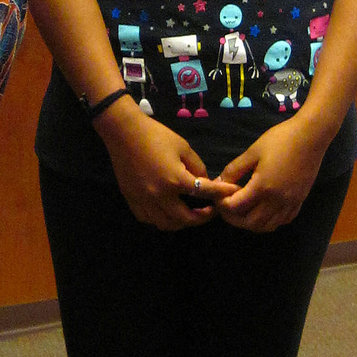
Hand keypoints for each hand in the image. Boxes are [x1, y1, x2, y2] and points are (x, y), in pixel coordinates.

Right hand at [95, 100, 237, 230]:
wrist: (124, 132)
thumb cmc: (156, 135)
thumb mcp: (183, 147)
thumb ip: (197, 167)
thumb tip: (204, 182)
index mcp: (175, 179)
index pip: (205, 192)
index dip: (221, 194)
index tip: (232, 194)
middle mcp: (160, 195)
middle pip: (185, 219)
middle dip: (202, 217)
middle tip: (209, 211)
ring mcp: (144, 200)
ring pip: (165, 224)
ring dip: (181, 222)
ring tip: (188, 214)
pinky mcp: (131, 199)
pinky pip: (147, 218)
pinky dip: (159, 219)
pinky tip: (166, 211)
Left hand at [215, 118, 328, 231]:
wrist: (311, 136)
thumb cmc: (280, 139)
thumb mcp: (252, 152)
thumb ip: (234, 169)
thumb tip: (219, 182)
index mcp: (263, 187)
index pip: (236, 207)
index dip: (222, 204)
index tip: (218, 196)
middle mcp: (277, 200)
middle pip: (250, 223)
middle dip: (234, 218)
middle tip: (226, 207)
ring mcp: (290, 203)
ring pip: (267, 226)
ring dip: (251, 223)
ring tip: (243, 211)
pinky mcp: (300, 201)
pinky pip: (283, 220)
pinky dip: (270, 221)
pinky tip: (263, 210)